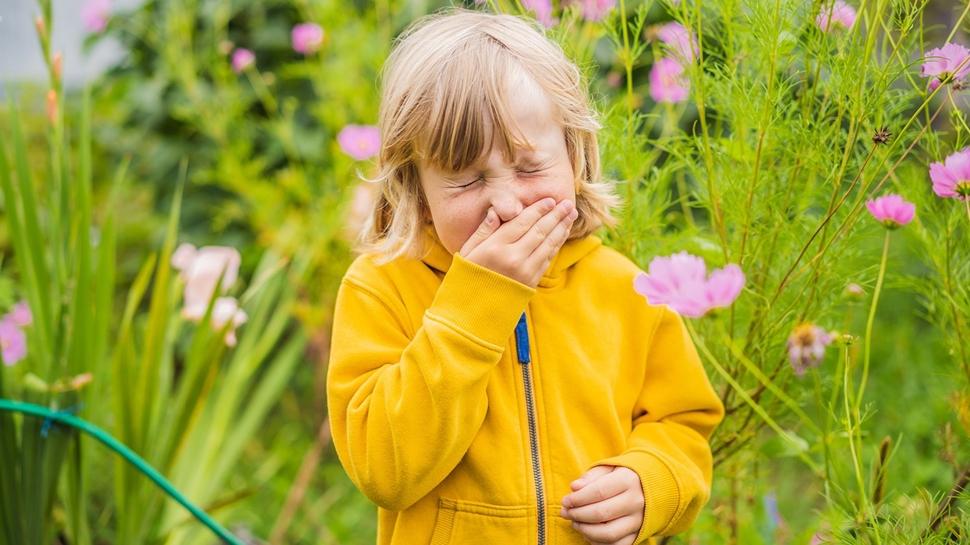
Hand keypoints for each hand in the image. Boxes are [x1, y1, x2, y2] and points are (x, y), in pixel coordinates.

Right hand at [458, 197, 577, 288]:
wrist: (472, 314)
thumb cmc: (466, 279)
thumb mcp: (467, 252)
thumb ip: (483, 230)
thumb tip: (496, 211)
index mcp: (495, 247)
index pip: (522, 222)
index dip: (538, 210)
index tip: (550, 200)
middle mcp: (513, 258)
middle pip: (540, 231)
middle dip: (556, 215)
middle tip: (568, 203)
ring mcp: (524, 271)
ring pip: (548, 244)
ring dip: (561, 228)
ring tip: (571, 215)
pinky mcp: (531, 282)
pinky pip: (547, 259)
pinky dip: (557, 244)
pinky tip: (562, 234)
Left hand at [560, 465, 644, 544]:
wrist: (651, 487)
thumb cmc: (622, 476)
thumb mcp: (608, 468)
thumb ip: (590, 477)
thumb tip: (574, 487)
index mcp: (628, 480)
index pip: (598, 492)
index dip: (578, 499)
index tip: (565, 501)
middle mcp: (636, 501)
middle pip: (601, 514)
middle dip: (578, 515)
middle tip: (565, 512)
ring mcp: (638, 520)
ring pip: (608, 534)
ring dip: (586, 531)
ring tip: (575, 523)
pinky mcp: (638, 534)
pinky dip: (598, 542)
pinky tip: (588, 533)